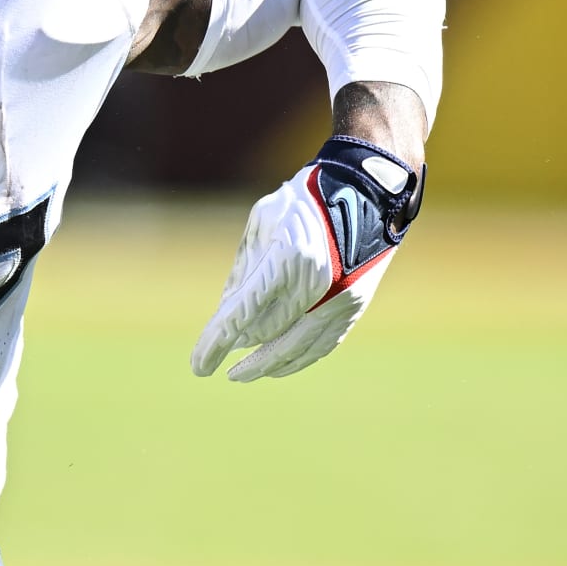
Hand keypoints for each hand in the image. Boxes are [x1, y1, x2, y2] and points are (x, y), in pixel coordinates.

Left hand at [193, 137, 422, 380]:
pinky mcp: (354, 308)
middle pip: (267, 333)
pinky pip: (322, 345)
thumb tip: (226, 311)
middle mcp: (316, 285)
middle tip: (208, 361)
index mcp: (288, 259)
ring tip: (240, 374)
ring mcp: (340, 300)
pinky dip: (297, 359)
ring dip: (266, 365)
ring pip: (296, 349)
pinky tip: (277, 367)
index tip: (197, 364)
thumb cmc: (307, 199)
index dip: (216, 342)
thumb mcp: (264, 221)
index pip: (243, 313)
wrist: (369, 192)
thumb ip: (244, 267)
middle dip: (236, 349)